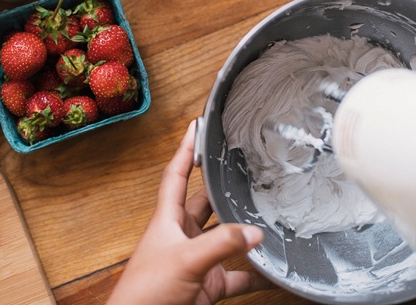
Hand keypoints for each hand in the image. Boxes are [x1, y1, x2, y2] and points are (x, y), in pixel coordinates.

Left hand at [107, 120, 272, 304]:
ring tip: (267, 220)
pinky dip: (255, 274)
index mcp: (167, 221)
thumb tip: (255, 231)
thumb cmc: (144, 295)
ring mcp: (196, 262)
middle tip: (245, 171)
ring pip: (225, 240)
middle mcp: (182, 237)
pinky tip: (272, 271)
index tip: (195, 127)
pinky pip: (237, 276)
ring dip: (243, 234)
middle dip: (223, 190)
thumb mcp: (185, 260)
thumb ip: (221, 244)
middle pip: (206, 204)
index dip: (185, 150)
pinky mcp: (206, 286)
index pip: (176, 176)